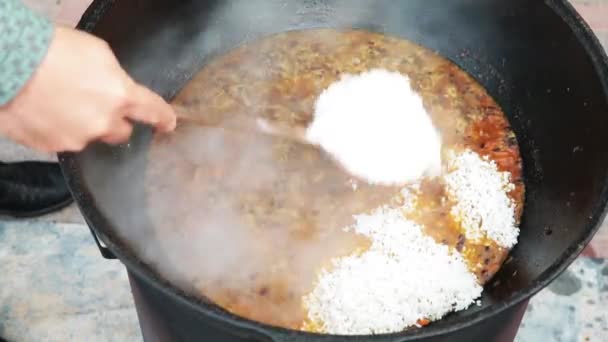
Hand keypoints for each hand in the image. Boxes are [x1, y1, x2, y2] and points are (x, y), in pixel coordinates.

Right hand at [0, 26, 175, 151]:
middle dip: (114, 122)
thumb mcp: (97, 53)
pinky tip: (45, 112)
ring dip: (82, 124)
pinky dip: (59, 129)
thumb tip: (117, 89)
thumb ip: (115, 78)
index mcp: (121, 96)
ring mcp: (78, 138)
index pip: (154, 112)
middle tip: (95, 106)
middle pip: (121, 132)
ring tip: (60, 103)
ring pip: (89, 136)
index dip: (164, 119)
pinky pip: (64, 141)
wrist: (9, 66)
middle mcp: (104, 123)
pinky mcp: (54, 147)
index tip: (168, 125)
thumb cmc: (53, 51)